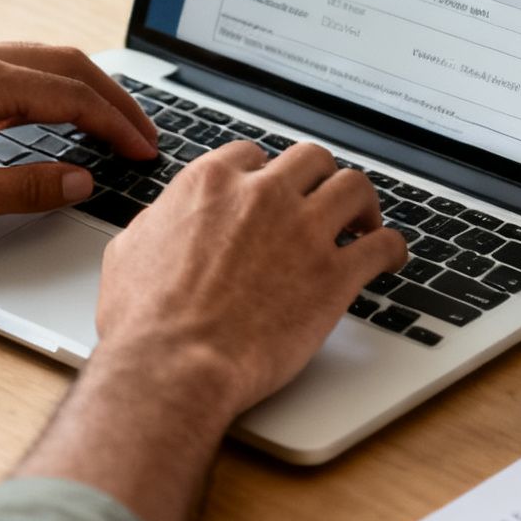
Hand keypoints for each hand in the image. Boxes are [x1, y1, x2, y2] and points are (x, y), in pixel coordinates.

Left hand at [0, 40, 157, 237]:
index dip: (117, 125)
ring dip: (75, 88)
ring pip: (33, 60)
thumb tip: (80, 181)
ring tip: (104, 122)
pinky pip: (4, 66)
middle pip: (62, 63)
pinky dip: (41, 86)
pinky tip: (45, 112)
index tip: (142, 149)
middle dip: (109, 97)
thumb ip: (29, 187)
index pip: (73, 95)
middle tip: (140, 132)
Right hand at [92, 141, 408, 418]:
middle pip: (312, 159)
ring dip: (363, 203)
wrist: (174, 365)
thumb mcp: (129, 253)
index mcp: (211, 184)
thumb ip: (156, 224)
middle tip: (324, 201)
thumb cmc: (145, 322)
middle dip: (320, 178)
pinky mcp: (335, 275)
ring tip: (364, 222)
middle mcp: (262, 196)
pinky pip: (382, 245)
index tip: (274, 191)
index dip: (267, 174)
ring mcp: (304, 231)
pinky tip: (390, 258)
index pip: (253, 155)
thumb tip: (162, 222)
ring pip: (354, 187)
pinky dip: (391, 248)